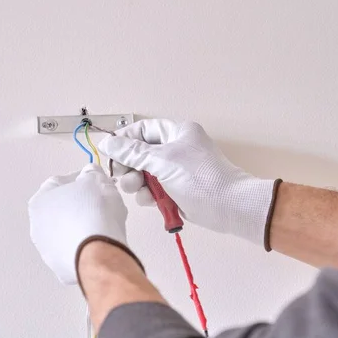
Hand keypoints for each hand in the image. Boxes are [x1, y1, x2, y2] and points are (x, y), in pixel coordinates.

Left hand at [28, 164, 127, 284]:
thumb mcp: (96, 179)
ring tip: (105, 226)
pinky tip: (100, 244)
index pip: (60, 183)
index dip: (81, 180)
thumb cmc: (94, 210)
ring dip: (83, 228)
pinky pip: (76, 252)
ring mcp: (47, 250)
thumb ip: (91, 173)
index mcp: (39, 201)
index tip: (97, 182)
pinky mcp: (61, 269)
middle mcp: (37, 226)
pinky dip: (86, 247)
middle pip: (63, 210)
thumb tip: (89, 175)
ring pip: (68, 233)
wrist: (97, 251)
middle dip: (82, 206)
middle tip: (103, 204)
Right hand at [97, 119, 275, 243]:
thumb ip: (131, 152)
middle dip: (128, 165)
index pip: (142, 130)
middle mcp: (175, 149)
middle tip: (121, 175)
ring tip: (138, 189)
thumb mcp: (162, 160)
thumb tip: (107, 142)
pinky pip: (153, 190)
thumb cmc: (200, 178)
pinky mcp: (175, 191)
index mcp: (176, 132)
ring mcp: (175, 171)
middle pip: (139, 154)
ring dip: (136, 183)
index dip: (124, 140)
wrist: (229, 207)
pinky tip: (151, 201)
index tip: (109, 153)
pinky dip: (149, 195)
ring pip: (144, 174)